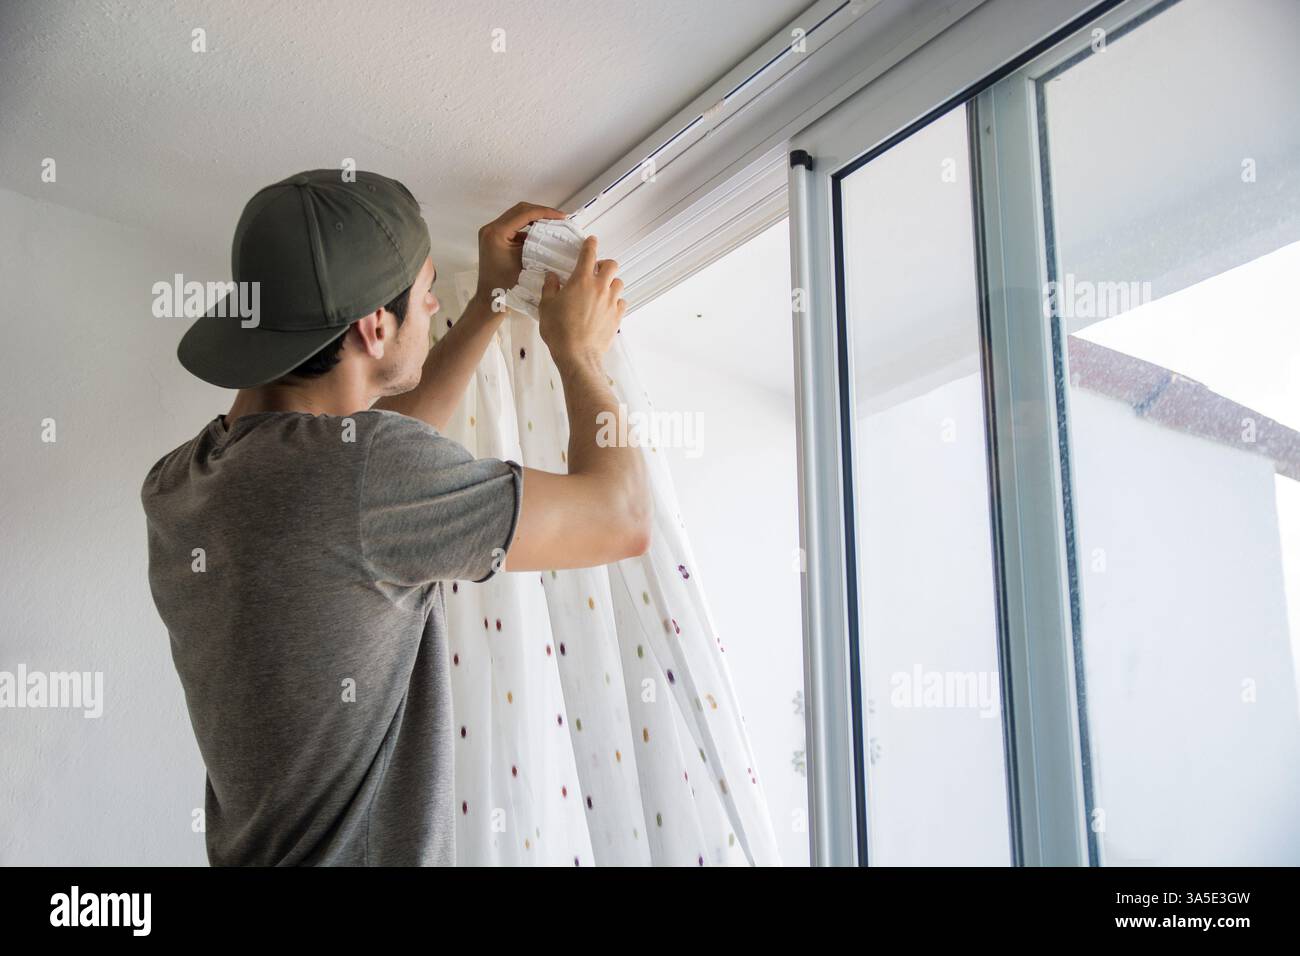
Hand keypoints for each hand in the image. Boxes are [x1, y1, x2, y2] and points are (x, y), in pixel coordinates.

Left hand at [475, 201, 567, 306]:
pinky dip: (527, 226)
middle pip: (519, 210)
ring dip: (534, 217)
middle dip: (541, 211)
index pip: (524, 213)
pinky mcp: (493, 238)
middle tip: (559, 217)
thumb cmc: (507, 285)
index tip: (562, 216)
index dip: (545, 212)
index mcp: (497, 232)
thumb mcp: (526, 261)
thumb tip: (553, 232)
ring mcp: (490, 232)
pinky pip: (512, 225)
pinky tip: (540, 231)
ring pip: (516, 215)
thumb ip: (536, 242)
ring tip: (552, 222)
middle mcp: (490, 228)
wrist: (490, 299)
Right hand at [538, 235, 624, 362]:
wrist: (577, 355)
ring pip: (618, 283)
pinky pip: (622, 302)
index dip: (590, 244)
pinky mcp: (617, 317)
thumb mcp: (546, 307)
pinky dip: (616, 301)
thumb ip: (550, 288)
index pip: (589, 254)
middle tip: (596, 270)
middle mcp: (600, 287)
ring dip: (611, 283)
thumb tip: (551, 277)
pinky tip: (607, 307)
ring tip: (601, 290)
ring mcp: (611, 302)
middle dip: (605, 264)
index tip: (591, 241)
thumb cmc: (559, 331)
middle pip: (612, 265)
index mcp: (581, 280)